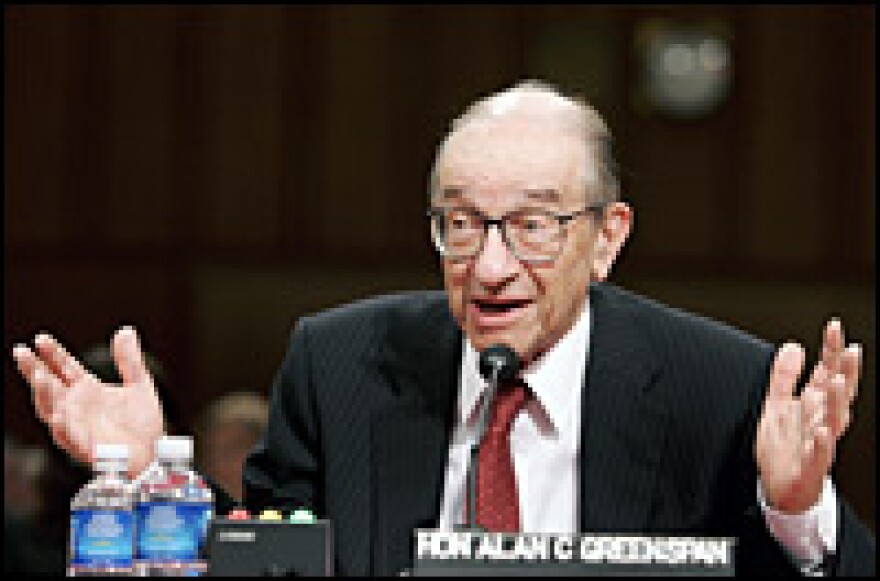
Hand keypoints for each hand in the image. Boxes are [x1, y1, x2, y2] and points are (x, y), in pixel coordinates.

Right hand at [12, 327, 165, 477]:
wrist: (153, 454)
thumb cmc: (142, 424)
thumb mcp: (139, 385)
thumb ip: (130, 360)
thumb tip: (125, 331)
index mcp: (87, 390)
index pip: (64, 368)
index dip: (52, 353)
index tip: (40, 338)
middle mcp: (77, 407)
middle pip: (49, 386)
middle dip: (34, 370)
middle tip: (22, 352)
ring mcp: (78, 427)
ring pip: (53, 410)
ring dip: (45, 394)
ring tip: (40, 376)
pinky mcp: (86, 447)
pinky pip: (70, 438)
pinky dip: (64, 427)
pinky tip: (60, 416)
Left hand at [756, 319, 860, 512]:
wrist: (780, 489)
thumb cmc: (783, 448)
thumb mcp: (776, 404)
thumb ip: (784, 376)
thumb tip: (793, 345)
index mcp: (815, 405)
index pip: (829, 372)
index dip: (832, 350)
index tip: (834, 326)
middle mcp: (822, 421)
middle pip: (839, 393)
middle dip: (846, 371)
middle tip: (849, 350)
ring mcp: (819, 443)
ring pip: (834, 420)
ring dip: (838, 402)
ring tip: (837, 381)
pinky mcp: (811, 466)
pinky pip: (819, 454)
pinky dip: (822, 442)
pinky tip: (822, 430)